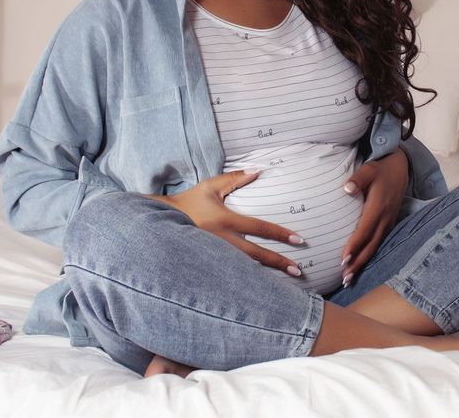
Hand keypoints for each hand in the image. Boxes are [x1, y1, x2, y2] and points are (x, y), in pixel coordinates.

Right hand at [144, 170, 305, 277]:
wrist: (159, 223)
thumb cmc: (188, 202)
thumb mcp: (210, 187)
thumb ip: (234, 178)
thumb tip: (258, 170)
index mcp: (225, 221)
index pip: (259, 228)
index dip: (280, 234)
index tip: (299, 239)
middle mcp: (222, 241)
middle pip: (256, 255)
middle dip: (278, 262)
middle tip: (299, 270)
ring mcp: (214, 256)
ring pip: (245, 269)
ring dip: (266, 277)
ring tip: (286, 285)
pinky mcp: (208, 266)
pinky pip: (232, 275)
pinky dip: (247, 281)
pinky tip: (261, 289)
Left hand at [340, 149, 408, 284]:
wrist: (400, 167)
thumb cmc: (381, 168)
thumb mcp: (369, 169)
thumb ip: (358, 178)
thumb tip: (346, 188)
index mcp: (378, 207)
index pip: (365, 230)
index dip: (354, 246)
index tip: (343, 259)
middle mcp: (385, 218)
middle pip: (370, 245)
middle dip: (358, 262)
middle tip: (345, 279)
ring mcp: (388, 222)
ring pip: (375, 247)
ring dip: (363, 263)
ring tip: (349, 279)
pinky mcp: (388, 224)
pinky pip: (378, 243)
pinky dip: (368, 255)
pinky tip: (359, 264)